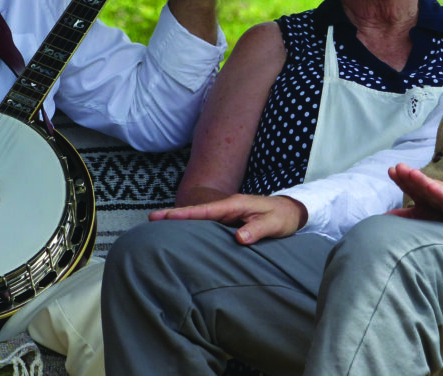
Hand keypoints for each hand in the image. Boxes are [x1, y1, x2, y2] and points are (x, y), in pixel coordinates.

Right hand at [149, 193, 306, 244]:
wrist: (291, 211)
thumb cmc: (282, 217)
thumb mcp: (274, 224)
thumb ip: (257, 229)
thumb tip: (239, 238)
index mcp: (235, 204)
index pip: (206, 210)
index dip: (186, 214)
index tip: (167, 216)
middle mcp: (228, 206)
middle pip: (197, 211)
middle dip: (174, 214)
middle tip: (150, 218)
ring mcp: (227, 213)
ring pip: (200, 217)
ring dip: (180, 220)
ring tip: (158, 224)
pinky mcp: (229, 220)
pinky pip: (207, 223)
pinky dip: (192, 225)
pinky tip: (181, 232)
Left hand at [387, 162, 442, 225]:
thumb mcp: (423, 215)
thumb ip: (405, 216)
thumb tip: (384, 218)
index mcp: (425, 196)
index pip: (411, 186)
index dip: (401, 179)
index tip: (391, 170)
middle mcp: (435, 194)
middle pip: (421, 184)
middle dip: (410, 175)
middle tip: (399, 167)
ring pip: (434, 189)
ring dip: (423, 181)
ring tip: (413, 173)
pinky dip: (441, 193)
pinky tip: (433, 187)